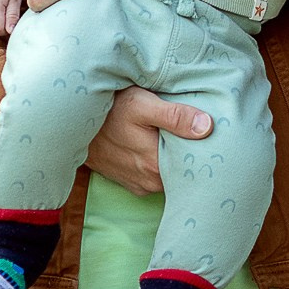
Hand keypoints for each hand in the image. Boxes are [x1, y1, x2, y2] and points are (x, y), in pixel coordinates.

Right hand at [84, 87, 213, 194]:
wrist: (72, 122)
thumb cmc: (108, 109)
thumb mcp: (141, 103)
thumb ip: (174, 116)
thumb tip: (207, 127)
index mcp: (154, 166)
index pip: (193, 167)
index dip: (205, 153)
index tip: (216, 138)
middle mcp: (148, 182)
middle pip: (181, 172)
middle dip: (191, 155)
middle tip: (203, 133)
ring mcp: (138, 184)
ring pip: (168, 175)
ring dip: (174, 159)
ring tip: (181, 137)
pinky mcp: (129, 181)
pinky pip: (153, 176)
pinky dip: (159, 163)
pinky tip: (161, 145)